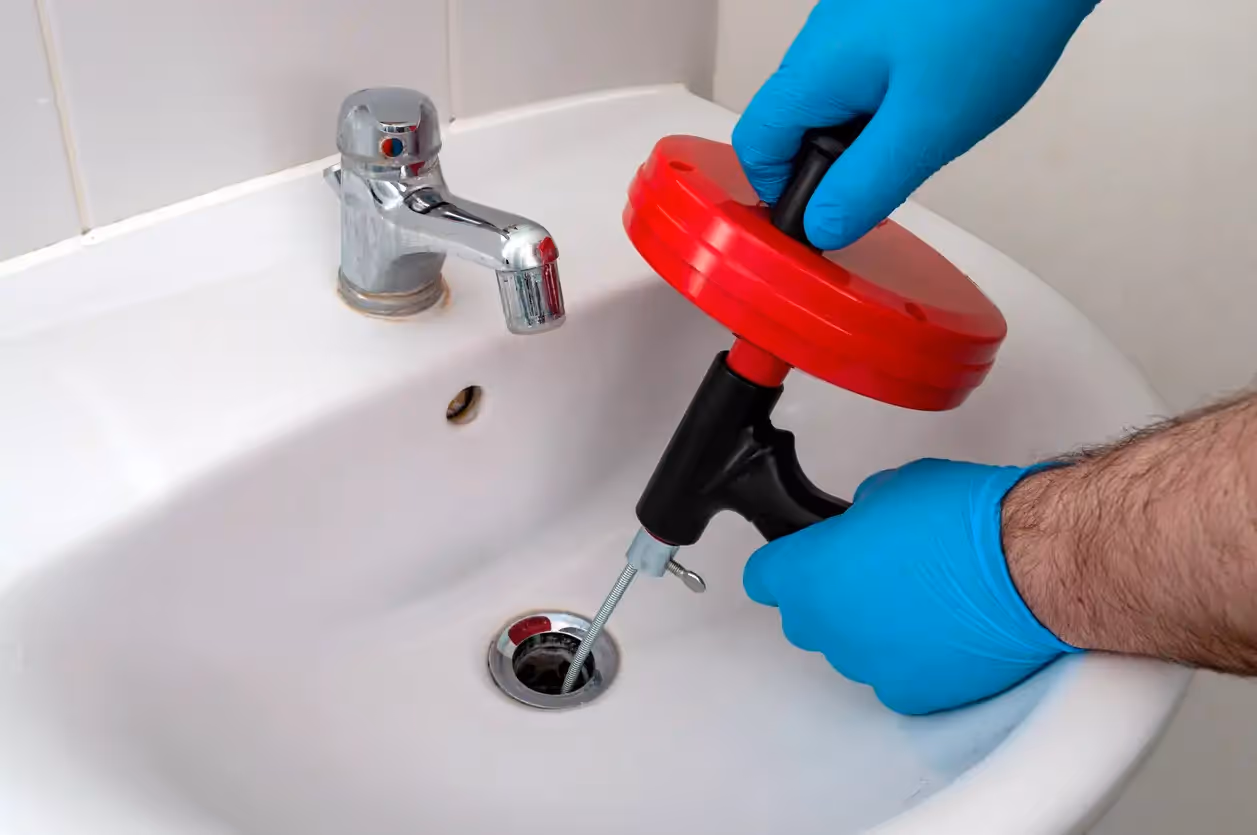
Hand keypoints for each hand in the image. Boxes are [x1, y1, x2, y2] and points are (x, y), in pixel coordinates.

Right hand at [732, 0, 1097, 249]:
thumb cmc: (995, 17)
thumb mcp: (925, 130)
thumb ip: (864, 187)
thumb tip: (823, 226)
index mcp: (815, 68)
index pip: (755, 144)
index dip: (779, 193)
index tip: (820, 219)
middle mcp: (823, 35)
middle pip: (793, 122)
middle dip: (832, 166)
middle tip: (887, 183)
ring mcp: (855, 18)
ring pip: (835, 98)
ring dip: (867, 133)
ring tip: (926, 134)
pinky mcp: (891, 11)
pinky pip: (870, 70)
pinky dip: (893, 99)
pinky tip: (941, 98)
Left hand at [743, 459, 1078, 714]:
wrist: (1028, 567)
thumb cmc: (965, 520)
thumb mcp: (892, 488)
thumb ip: (858, 515)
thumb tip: (861, 524)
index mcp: (810, 573)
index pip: (763, 577)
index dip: (782, 565)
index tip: (797, 560)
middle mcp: (829, 626)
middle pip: (806, 617)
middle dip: (830, 596)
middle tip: (874, 572)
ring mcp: (867, 665)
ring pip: (852, 648)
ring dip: (872, 628)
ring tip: (921, 601)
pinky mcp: (911, 694)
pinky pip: (895, 675)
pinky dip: (911, 658)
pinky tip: (942, 632)